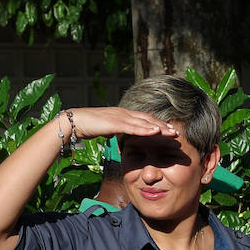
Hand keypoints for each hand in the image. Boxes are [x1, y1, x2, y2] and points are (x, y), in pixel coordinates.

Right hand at [57, 107, 179, 140]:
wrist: (72, 122)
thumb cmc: (88, 126)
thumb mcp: (106, 130)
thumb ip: (115, 131)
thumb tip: (119, 136)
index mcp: (122, 115)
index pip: (144, 119)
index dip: (157, 124)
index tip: (169, 130)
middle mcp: (123, 113)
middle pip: (147, 119)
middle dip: (163, 126)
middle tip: (177, 132)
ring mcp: (118, 117)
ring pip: (143, 122)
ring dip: (159, 127)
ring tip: (171, 133)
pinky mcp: (113, 122)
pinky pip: (132, 127)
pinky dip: (145, 129)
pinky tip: (155, 132)